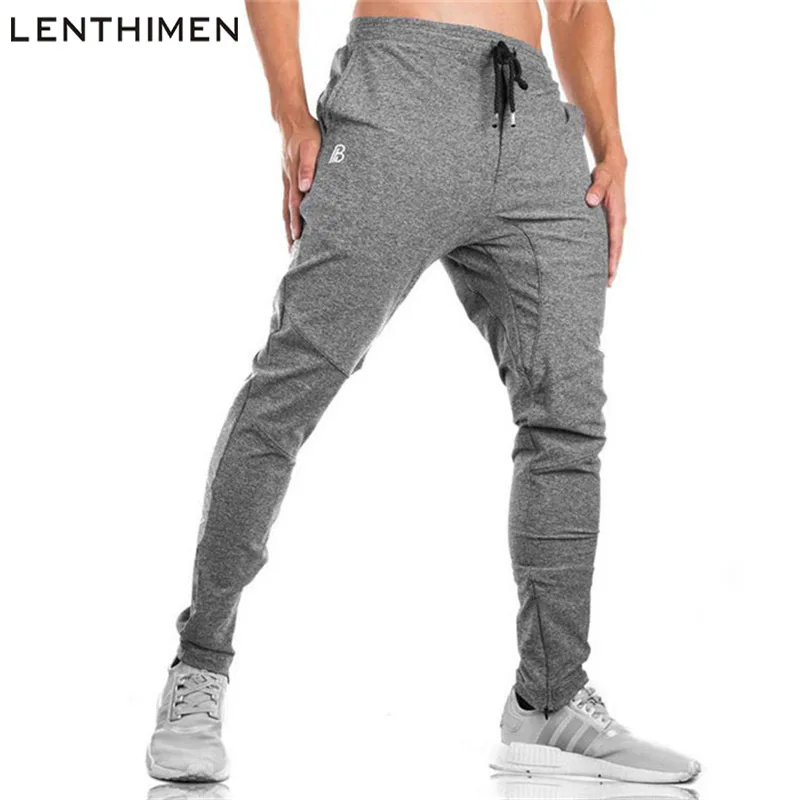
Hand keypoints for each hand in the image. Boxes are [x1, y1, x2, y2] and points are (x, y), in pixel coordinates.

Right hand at [281, 113, 320, 249]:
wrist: (291, 119)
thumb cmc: (305, 133)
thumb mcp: (310, 147)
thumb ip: (308, 167)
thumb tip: (304, 187)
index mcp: (294, 178)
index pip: (295, 207)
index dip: (296, 224)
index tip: (297, 240)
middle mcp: (289, 182)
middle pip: (288, 213)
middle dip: (290, 232)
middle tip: (292, 252)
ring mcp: (287, 180)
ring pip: (287, 209)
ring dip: (288, 226)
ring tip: (291, 243)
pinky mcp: (289, 177)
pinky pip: (288, 201)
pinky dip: (289, 214)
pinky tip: (292, 222)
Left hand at [585, 155, 626, 287]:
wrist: (613, 166)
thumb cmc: (606, 172)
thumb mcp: (601, 177)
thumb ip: (596, 188)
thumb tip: (590, 201)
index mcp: (618, 216)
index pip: (615, 242)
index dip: (613, 259)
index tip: (610, 273)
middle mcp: (619, 222)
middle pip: (616, 250)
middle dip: (612, 267)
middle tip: (606, 285)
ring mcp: (615, 223)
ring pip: (613, 247)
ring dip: (609, 262)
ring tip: (603, 280)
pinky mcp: (610, 221)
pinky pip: (609, 240)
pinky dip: (605, 252)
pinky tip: (597, 262)